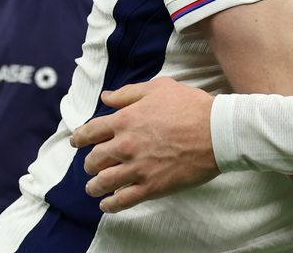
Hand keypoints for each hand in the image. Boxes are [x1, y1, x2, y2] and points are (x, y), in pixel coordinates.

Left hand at [69, 78, 218, 212]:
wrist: (217, 131)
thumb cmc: (191, 106)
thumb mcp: (159, 88)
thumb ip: (129, 93)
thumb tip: (106, 97)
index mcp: (125, 119)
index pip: (91, 131)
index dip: (80, 138)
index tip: (76, 142)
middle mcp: (126, 145)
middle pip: (93, 159)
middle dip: (90, 163)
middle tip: (92, 165)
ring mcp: (137, 168)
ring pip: (103, 182)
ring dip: (94, 185)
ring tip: (94, 187)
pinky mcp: (151, 187)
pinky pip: (122, 200)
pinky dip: (110, 204)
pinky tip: (107, 204)